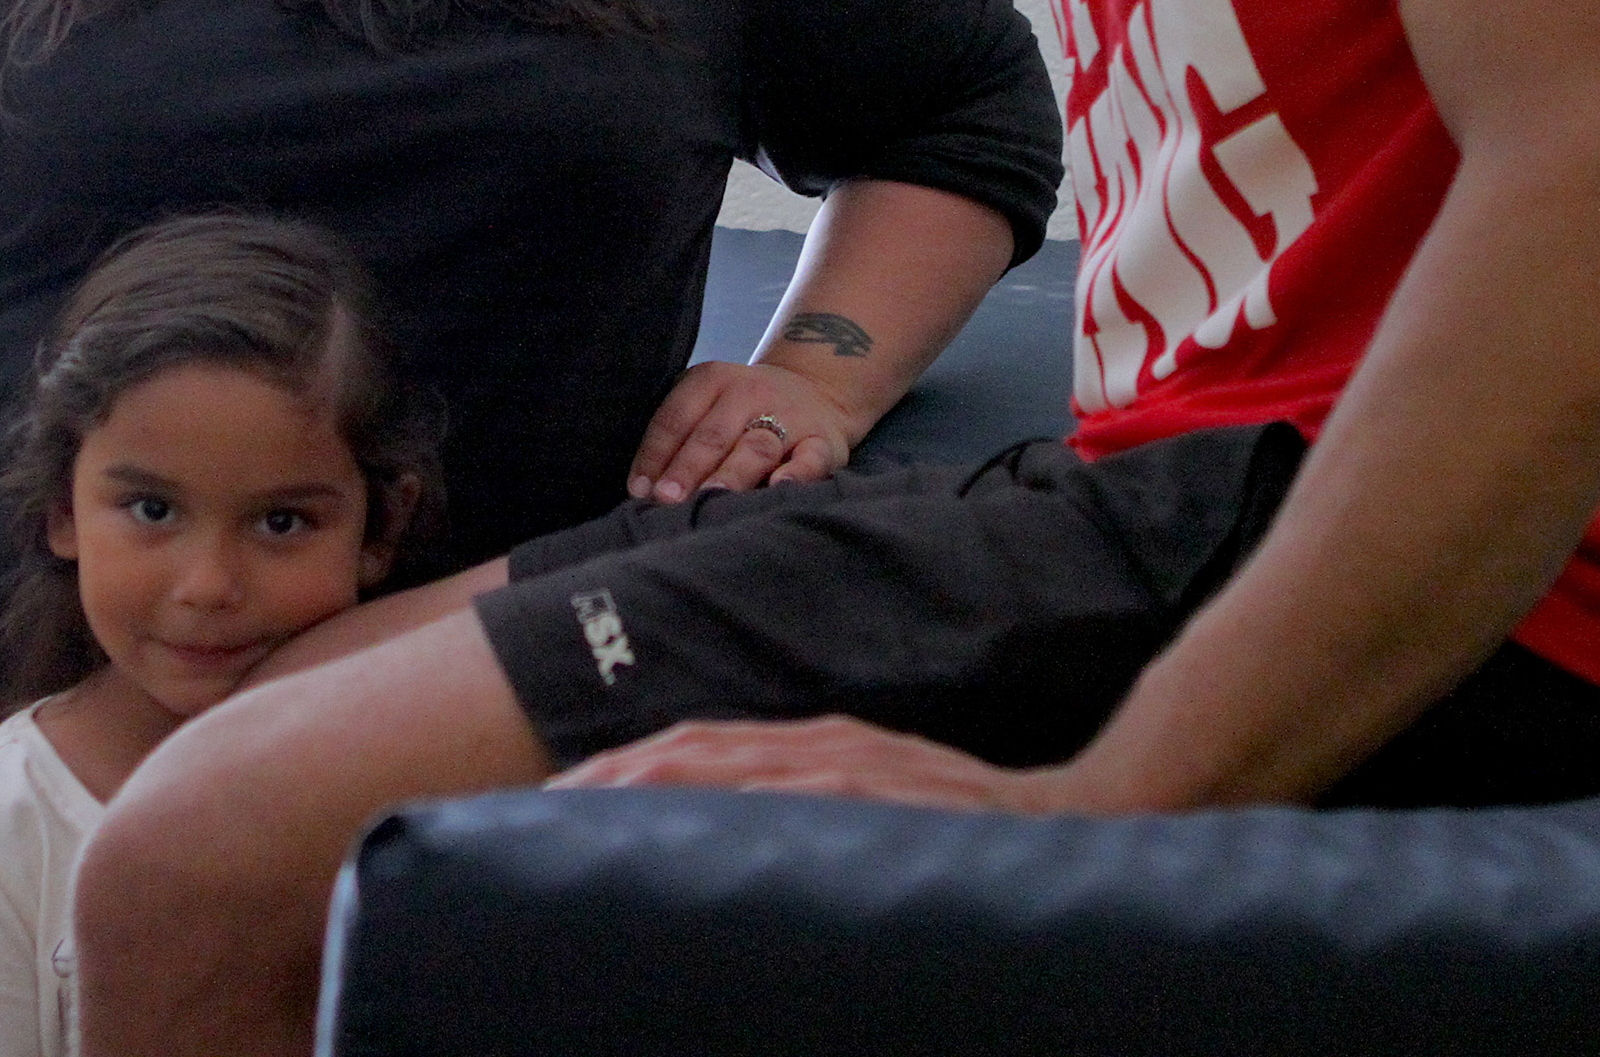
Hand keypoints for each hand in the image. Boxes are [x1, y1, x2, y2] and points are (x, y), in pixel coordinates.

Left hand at [554, 713, 1072, 811]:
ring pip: (721, 766)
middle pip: (685, 752)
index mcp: (808, 749)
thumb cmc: (963, 828)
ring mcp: (847, 766)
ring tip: (572, 809)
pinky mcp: (880, 793)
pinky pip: (790, 792)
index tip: (545, 801)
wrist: (1075, 812)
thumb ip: (805, 816)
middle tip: (524, 811)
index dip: (615, 770)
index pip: (689, 751)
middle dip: (603, 777)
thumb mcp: (869, 814)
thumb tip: (725, 852)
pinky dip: (730, 800)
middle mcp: (817, 746)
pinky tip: (684, 815)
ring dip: (643, 784)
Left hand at [628, 361, 856, 501]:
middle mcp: (750, 392)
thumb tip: (644, 489)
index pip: (676, 417)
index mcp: (712, 379)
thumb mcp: (709, 404)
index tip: (639, 491)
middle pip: (714, 433)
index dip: (655, 454)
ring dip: (732, 473)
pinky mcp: (824, 441)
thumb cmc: (742, 411)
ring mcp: (790, 416)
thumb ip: (681, 437)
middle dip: (688, 468)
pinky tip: (779, 488)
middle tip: (668, 499)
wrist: (817, 390)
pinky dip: (797, 473)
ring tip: (713, 497)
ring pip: (756, 447)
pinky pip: (811, 458)